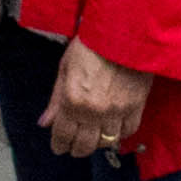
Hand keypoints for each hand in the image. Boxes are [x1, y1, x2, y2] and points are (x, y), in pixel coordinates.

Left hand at [45, 37, 150, 159]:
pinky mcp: (136, 105)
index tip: (59, 146)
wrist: (123, 31)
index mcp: (73, 100)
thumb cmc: (91, 45)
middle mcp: (94, 110)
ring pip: (106, 142)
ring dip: (97, 143)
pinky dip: (120, 134)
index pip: (63, 135)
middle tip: (74, 147)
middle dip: (76, 149)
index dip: (59, 144)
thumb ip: (55, 100)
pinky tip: (113, 129)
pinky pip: (128, 131)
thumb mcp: (65, 68)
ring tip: (93, 138)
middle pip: (84, 145)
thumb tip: (44, 123)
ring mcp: (117, 110)